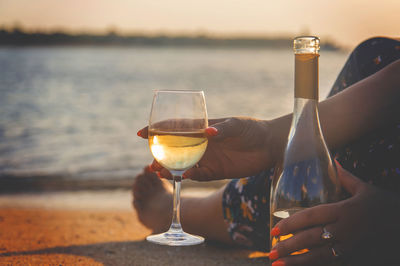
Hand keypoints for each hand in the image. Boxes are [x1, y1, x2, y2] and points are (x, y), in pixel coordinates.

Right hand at [138, 117, 281, 180]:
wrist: (269, 146)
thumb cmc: (251, 130)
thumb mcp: (236, 126)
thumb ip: (221, 129)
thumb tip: (208, 132)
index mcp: (201, 128)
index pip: (175, 128)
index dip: (157, 129)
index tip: (142, 133)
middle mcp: (200, 144)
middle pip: (173, 149)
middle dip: (160, 154)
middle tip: (151, 161)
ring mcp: (206, 158)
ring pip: (182, 164)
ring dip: (170, 168)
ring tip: (158, 170)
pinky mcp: (214, 172)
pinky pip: (197, 175)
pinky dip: (188, 176)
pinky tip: (182, 176)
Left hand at [269, 162, 399, 265]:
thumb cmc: (383, 204)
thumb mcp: (364, 189)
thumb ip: (345, 177)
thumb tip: (333, 161)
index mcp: (343, 210)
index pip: (312, 217)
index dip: (292, 223)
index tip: (275, 228)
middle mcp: (344, 229)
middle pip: (311, 239)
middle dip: (289, 246)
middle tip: (271, 251)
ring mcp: (349, 245)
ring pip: (319, 256)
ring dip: (297, 262)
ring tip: (277, 264)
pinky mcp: (353, 256)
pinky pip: (330, 262)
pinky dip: (313, 265)